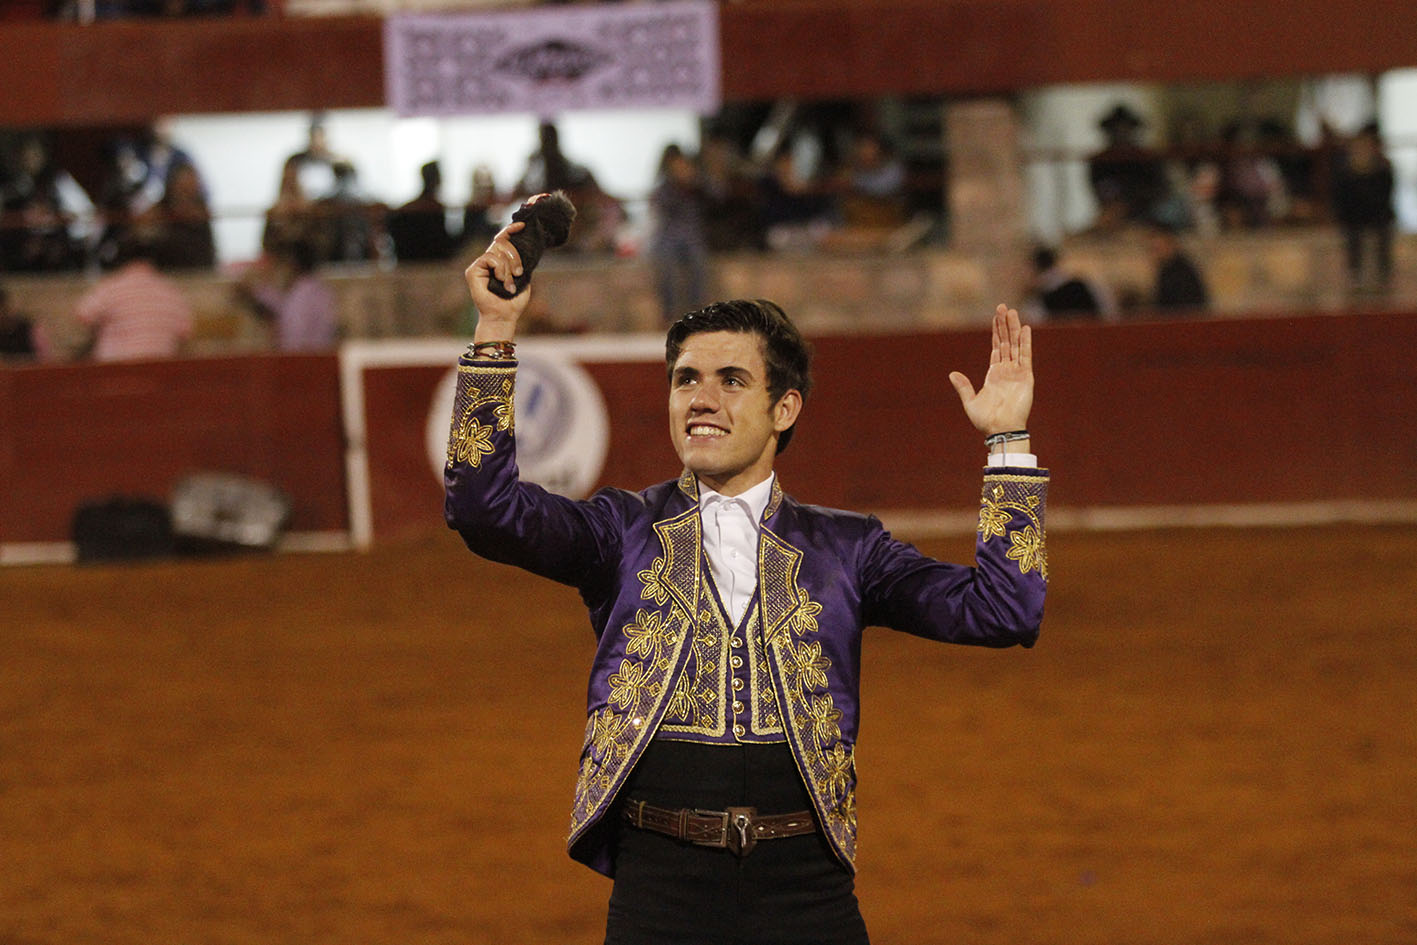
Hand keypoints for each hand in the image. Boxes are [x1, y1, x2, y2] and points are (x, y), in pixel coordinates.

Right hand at [464, 220, 528, 340]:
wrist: (503, 316)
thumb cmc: (513, 301)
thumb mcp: (524, 278)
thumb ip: (522, 261)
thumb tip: (524, 245)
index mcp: (500, 261)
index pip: (503, 240)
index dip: (511, 230)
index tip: (522, 225)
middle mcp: (489, 261)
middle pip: (502, 243)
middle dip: (514, 256)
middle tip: (519, 273)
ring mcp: (480, 265)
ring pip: (497, 250)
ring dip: (508, 266)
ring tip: (509, 282)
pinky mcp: (472, 270)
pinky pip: (489, 258)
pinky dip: (499, 268)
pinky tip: (501, 280)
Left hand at [948, 304, 1033, 434]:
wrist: (1000, 430)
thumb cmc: (986, 420)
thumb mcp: (970, 402)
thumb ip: (963, 387)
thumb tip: (952, 373)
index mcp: (994, 374)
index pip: (997, 348)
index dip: (996, 333)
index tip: (996, 318)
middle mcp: (1006, 370)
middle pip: (1007, 342)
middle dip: (1004, 325)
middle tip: (1003, 307)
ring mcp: (1016, 372)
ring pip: (1016, 344)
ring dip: (1014, 328)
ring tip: (1012, 311)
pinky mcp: (1025, 376)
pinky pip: (1025, 355)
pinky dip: (1026, 342)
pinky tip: (1025, 329)